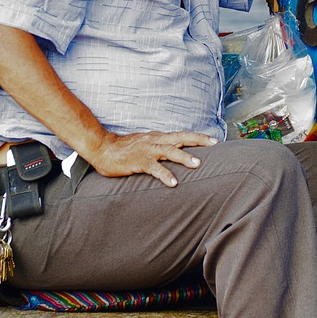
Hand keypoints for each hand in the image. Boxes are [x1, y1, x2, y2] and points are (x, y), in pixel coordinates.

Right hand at [89, 130, 217, 186]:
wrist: (102, 148)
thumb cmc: (123, 149)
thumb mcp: (145, 144)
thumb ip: (158, 148)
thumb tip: (174, 152)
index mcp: (157, 137)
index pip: (181, 134)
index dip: (197, 136)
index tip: (214, 139)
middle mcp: (155, 140)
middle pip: (180, 137)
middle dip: (198, 139)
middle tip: (214, 143)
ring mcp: (147, 150)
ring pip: (169, 151)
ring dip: (184, 157)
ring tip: (198, 164)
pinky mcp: (139, 161)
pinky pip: (154, 168)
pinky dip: (165, 175)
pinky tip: (173, 183)